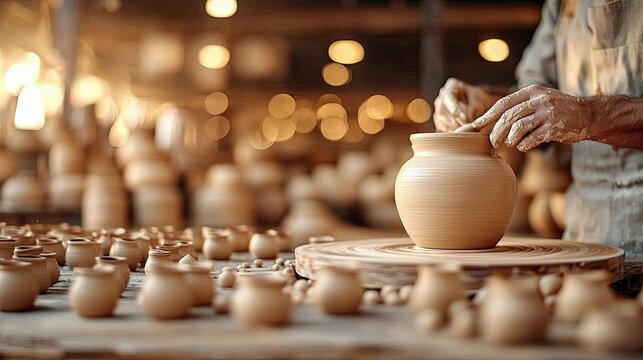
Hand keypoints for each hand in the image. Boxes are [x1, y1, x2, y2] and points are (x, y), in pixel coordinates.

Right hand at [433, 78, 500, 131]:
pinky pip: (440, 128)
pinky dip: (449, 132)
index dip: (454, 108)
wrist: (479, 105)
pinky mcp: (439, 120)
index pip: (448, 97)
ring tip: (464, 133)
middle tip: (466, 129)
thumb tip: (465, 121)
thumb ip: (472, 110)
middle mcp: (442, 97)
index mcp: (451, 86)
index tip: (464, 118)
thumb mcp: (479, 102)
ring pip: (440, 120)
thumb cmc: (479, 100)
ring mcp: (439, 109)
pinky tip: (458, 136)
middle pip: (442, 111)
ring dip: (451, 128)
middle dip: (454, 122)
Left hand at [472, 85, 591, 150]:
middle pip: (508, 117)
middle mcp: (539, 100)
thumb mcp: (541, 99)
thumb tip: (493, 122)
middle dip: (496, 131)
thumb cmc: (559, 110)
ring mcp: (547, 113)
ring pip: (518, 128)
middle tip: (492, 142)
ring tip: (509, 144)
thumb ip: (521, 106)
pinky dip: (524, 145)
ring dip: (509, 139)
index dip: (488, 115)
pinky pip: (531, 139)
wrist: (588, 114)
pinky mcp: (554, 127)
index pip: (504, 103)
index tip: (476, 125)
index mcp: (532, 91)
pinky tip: (523, 147)